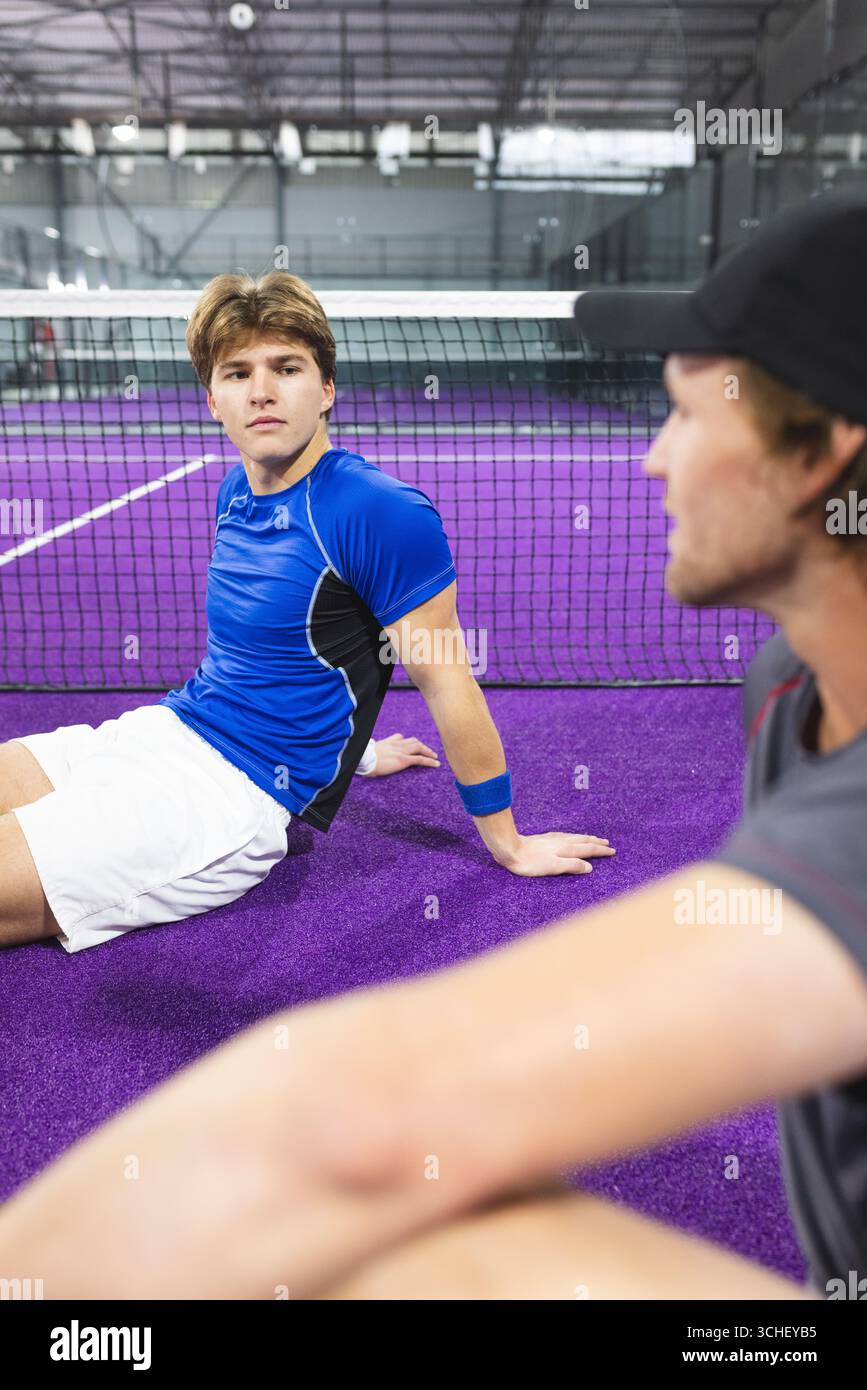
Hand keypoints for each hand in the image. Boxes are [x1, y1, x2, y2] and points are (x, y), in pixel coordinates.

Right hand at [367, 733, 441, 776]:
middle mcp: (396, 744)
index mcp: (388, 742)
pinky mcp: (403, 760)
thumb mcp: (369, 751)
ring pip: (419, 748)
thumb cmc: (363, 758)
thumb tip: (368, 756)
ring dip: (428, 752)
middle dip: (422, 746)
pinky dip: (430, 761)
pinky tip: (436, 764)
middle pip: (413, 741)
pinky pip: (420, 759)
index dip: (407, 741)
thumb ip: (374, 750)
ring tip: (434, 757)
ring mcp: (401, 751)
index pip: (400, 737)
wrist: (364, 760)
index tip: (412, 744)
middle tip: (428, 751)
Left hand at [496, 832, 615, 876]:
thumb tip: (589, 866)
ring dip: (586, 838)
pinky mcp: (544, 838)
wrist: (510, 849)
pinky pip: (565, 836)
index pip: (588, 849)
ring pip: (575, 837)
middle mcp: (562, 842)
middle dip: (596, 842)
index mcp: (566, 849)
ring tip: (593, 838)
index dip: (600, 851)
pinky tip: (569, 837)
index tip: (612, 851)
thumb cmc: (531, 862)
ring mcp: (553, 839)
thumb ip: (572, 866)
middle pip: (583, 841)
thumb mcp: (554, 867)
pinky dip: (573, 837)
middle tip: (607, 843)